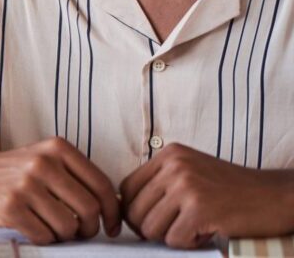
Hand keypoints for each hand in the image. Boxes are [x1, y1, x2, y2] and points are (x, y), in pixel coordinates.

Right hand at [0, 137, 121, 243]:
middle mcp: (42, 163)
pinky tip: (35, 228)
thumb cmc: (14, 170)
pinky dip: (44, 238)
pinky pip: (44, 236)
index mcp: (57, 148)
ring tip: (53, 228)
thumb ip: (75, 175)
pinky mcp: (10, 207)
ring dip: (65, 235)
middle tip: (82, 232)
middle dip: (90, 228)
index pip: (101, 184)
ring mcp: (25, 185)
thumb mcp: (45, 158)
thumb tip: (113, 207)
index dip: (112, 211)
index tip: (112, 225)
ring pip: (68, 226)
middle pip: (89, 209)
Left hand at [120, 143, 293, 247]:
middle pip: (134, 210)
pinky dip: (188, 244)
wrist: (274, 196)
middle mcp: (174, 166)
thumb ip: (161, 183)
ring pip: (150, 228)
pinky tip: (205, 234)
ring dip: (170, 237)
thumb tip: (125, 208)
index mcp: (168, 154)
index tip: (148, 222)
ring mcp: (186, 186)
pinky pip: (173, 240)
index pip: (126, 189)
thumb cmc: (231, 189)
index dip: (133, 211)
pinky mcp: (200, 209)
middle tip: (176, 230)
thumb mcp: (191, 171)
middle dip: (150, 228)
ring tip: (193, 228)